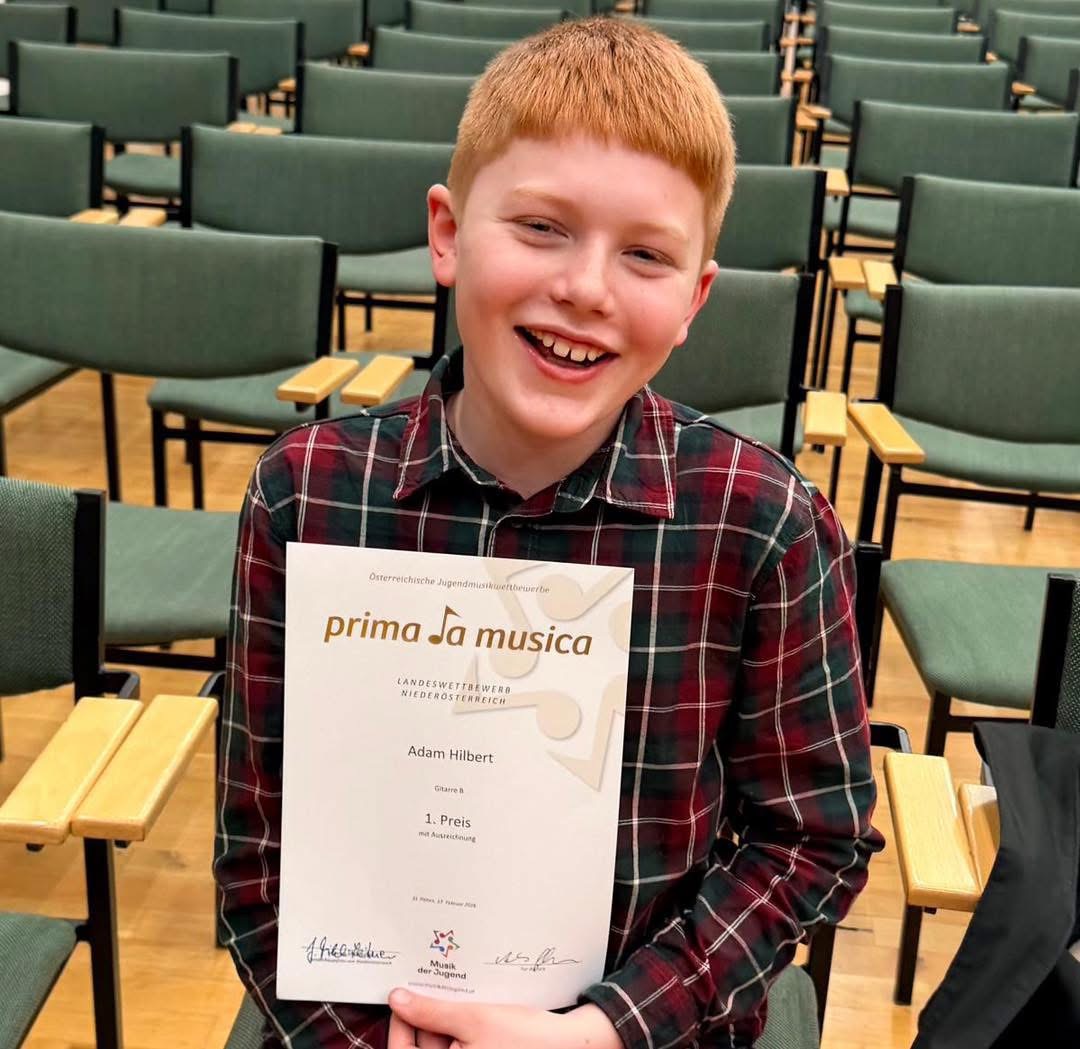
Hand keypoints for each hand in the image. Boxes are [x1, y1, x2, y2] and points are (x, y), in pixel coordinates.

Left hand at [388, 990, 620, 1048]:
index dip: (399, 1025)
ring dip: (443, 1020)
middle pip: (424, 1048)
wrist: (565, 1044)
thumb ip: (431, 1012)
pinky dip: (458, 1027)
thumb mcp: (472, 1019)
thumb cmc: (524, 1039)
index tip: (399, 997)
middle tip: (426, 984)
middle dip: (424, 1018)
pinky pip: (459, 1045)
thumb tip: (398, 1000)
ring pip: (442, 1044)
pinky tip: (466, 1005)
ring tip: (452, 992)